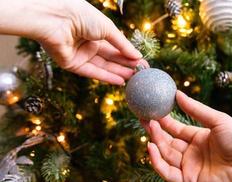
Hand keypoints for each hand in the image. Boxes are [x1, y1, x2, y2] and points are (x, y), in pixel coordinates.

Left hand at [0, 0, 142, 84]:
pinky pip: (92, 72)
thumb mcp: (108, 29)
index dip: (128, 54)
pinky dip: (106, 77)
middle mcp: (88, 43)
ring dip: (118, 72)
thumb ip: (123, 45)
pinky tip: (119, 81)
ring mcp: (80, 54)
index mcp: (95, 30)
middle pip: (110, 57)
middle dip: (125, 65)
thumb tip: (137, 56)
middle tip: (140, 73)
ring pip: (102, 66)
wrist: (57, 18)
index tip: (141, 63)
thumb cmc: (82, 16)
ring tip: (132, 78)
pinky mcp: (72, 64)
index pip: (115, 46)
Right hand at [142, 91, 231, 181]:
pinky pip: (167, 172)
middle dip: (155, 130)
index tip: (151, 110)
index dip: (163, 120)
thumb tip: (178, 93)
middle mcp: (192, 152)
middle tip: (143, 117)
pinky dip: (157, 161)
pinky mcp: (188, 181)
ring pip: (166, 155)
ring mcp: (190, 167)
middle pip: (168, 141)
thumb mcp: (217, 120)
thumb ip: (195, 109)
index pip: (176, 129)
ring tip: (148, 127)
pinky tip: (151, 146)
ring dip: (155, 141)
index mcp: (199, 138)